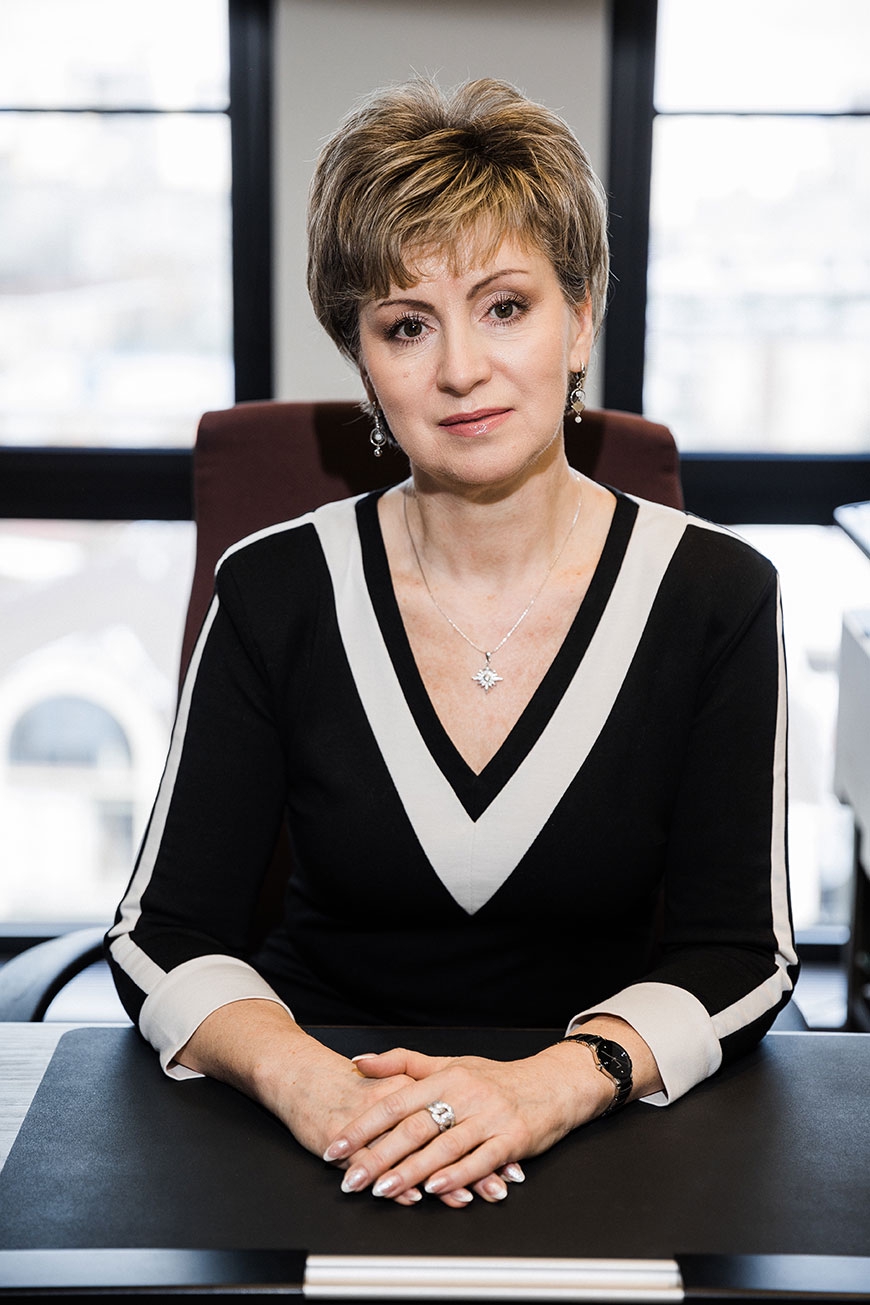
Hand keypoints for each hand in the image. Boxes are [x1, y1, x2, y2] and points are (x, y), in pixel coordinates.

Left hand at [321, 1044, 611, 1205]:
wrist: (552, 1083)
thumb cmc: (495, 1078)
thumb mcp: (449, 1063)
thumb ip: (402, 1064)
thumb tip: (359, 1061)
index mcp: (444, 1076)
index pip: (394, 1102)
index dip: (362, 1126)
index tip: (335, 1147)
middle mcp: (465, 1094)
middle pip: (414, 1127)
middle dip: (378, 1156)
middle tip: (350, 1178)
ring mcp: (489, 1116)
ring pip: (443, 1146)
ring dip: (411, 1171)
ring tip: (383, 1189)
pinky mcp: (512, 1137)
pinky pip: (481, 1159)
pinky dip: (458, 1175)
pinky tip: (436, 1188)